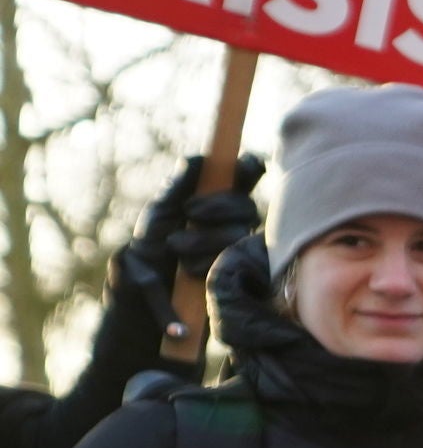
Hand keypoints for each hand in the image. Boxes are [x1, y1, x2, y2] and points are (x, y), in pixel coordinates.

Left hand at [114, 153, 265, 305]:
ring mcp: (241, 248)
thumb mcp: (160, 212)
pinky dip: (206, 261)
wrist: (147, 288)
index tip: (243, 167)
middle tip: (189, 213)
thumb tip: (196, 159)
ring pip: (238, 234)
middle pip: (247, 205)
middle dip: (218, 207)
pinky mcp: (240, 274)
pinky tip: (188, 268)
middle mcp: (237, 220)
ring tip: (177, 248)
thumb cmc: (152, 245)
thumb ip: (177, 186)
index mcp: (220, 196)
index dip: (250, 168)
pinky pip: (234, 260)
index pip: (247, 175)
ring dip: (204, 239)